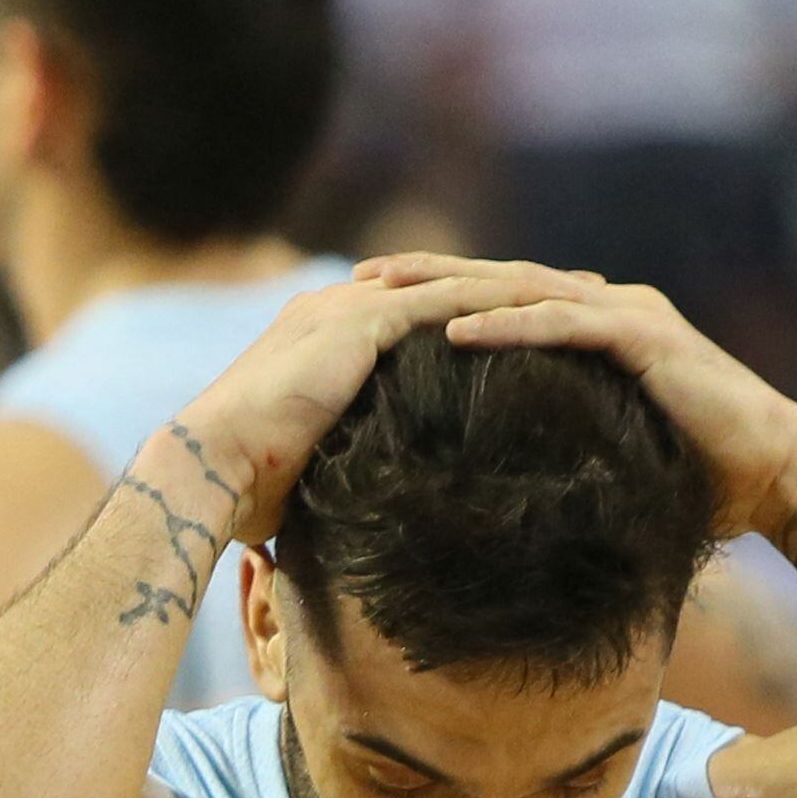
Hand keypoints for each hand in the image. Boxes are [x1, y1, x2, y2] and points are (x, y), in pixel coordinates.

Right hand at [157, 265, 548, 551]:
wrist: (205, 471)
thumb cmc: (245, 492)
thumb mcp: (312, 471)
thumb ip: (345, 468)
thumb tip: (369, 516)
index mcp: (327, 335)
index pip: (420, 308)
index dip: (482, 312)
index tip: (539, 322)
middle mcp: (339, 307)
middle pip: (451, 280)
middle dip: (521, 284)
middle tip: (587, 290)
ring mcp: (348, 307)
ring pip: (459, 281)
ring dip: (528, 286)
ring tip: (590, 294)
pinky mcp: (359, 323)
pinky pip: (448, 302)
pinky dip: (502, 304)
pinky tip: (554, 311)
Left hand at [362, 254, 796, 549]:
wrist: (775, 475)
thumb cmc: (696, 478)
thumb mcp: (607, 451)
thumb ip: (562, 441)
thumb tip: (503, 479)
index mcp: (597, 325)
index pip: (505, 298)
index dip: (438, 295)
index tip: (371, 303)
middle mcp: (609, 306)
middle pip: (501, 279)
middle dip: (427, 274)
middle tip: (358, 275)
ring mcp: (628, 316)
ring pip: (522, 289)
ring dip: (451, 287)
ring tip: (387, 290)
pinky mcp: (645, 339)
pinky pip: (563, 324)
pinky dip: (509, 324)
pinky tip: (455, 330)